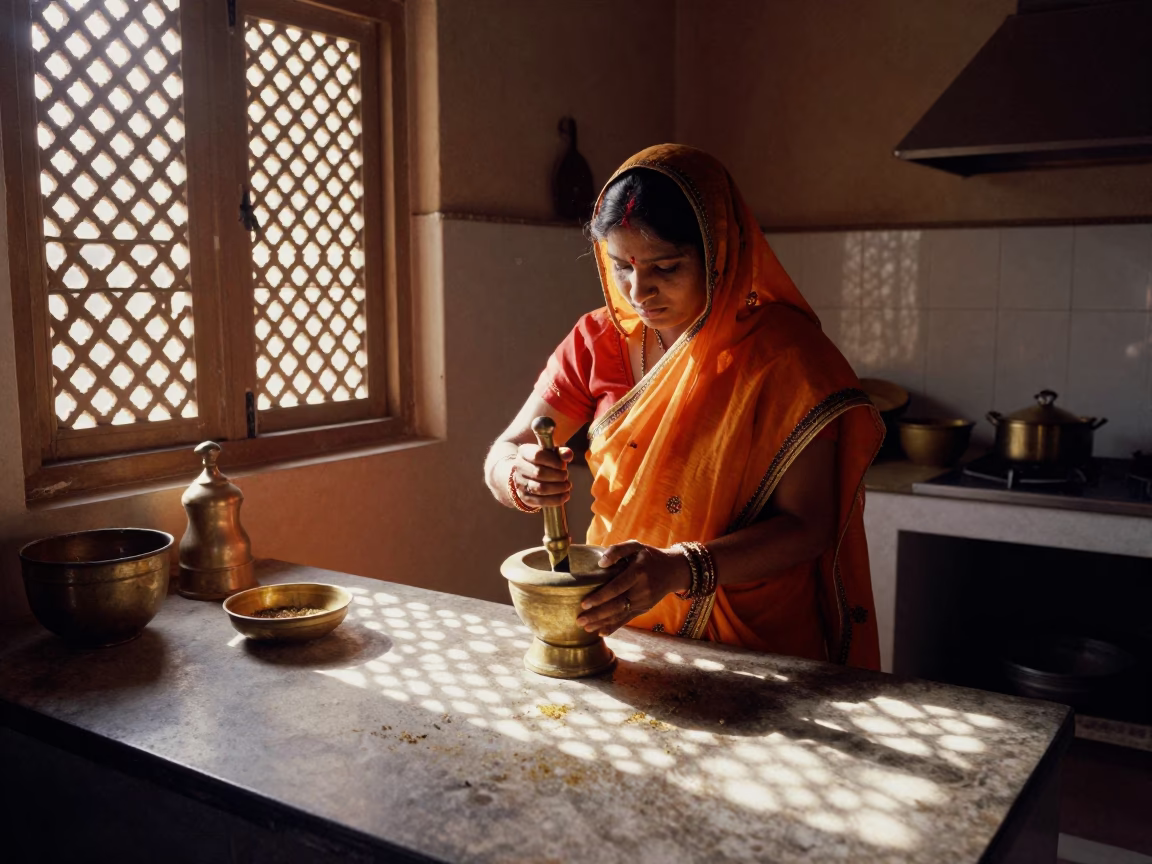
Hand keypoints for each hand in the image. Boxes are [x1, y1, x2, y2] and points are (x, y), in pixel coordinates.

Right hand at [511, 443, 572, 507]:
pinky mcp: (525, 497)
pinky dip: (556, 499)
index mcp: (524, 452)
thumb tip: (568, 455)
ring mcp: (520, 483)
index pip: (537, 455)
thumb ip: (561, 453)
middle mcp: (519, 467)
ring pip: (540, 488)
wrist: (528, 475)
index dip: (553, 461)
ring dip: (557, 488)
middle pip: (538, 473)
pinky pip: (541, 501)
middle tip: (566, 476)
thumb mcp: (552, 453)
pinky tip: (565, 496)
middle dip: (557, 476)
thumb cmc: (544, 461)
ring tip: (567, 485)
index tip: (564, 465)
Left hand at [575, 541, 691, 635]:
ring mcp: (644, 602)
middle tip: (580, 620)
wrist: (674, 570)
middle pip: (617, 605)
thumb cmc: (650, 556)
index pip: (617, 587)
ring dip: (602, 623)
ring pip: (621, 615)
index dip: (601, 596)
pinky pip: (627, 619)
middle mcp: (642, 589)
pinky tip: (601, 632)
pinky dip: (614, 626)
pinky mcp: (644, 609)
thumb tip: (601, 563)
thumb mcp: (636, 546)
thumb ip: (618, 550)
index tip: (584, 603)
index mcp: (638, 572)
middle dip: (597, 614)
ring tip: (585, 628)